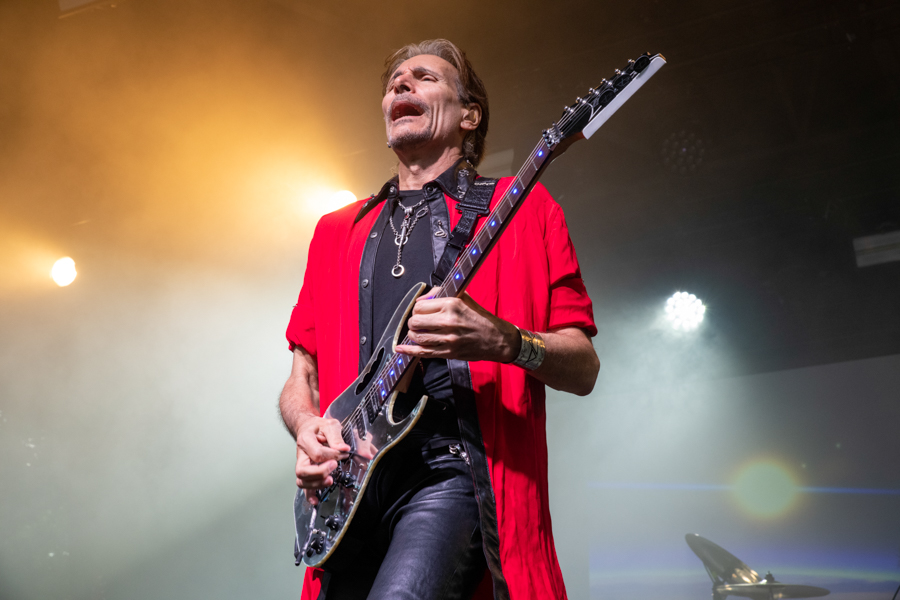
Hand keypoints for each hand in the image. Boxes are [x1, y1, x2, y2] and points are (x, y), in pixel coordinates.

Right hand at [294, 415, 349, 504]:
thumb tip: (344, 449)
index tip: (343, 452)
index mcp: (305, 440)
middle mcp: (301, 455)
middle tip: (334, 466)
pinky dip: (309, 495)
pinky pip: (304, 487)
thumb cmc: (319, 427)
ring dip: (316, 484)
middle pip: (303, 470)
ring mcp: (302, 465)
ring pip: (302, 481)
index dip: (332, 455)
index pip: (317, 453)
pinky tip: (316, 500)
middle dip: (320, 472)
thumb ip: (337, 437)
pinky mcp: (306, 472)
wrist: (309, 428)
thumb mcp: (330, 425)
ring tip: (330, 480)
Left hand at [395, 291, 519, 362]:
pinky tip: (400, 349)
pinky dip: (409, 351)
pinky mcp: (448, 353)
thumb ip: (441, 294)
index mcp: (451, 305)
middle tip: (419, 322)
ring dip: (413, 334)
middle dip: (414, 322)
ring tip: (417, 332)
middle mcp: (448, 321)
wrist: (496, 339)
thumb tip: (422, 298)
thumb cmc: (480, 317)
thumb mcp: (464, 298)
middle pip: (415, 321)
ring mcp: (448, 339)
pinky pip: (423, 353)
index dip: (417, 308)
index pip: (419, 306)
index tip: (421, 311)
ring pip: (417, 337)